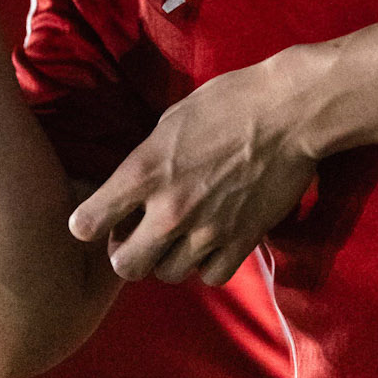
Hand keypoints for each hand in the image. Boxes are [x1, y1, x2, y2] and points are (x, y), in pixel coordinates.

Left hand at [68, 52, 320, 284]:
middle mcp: (169, 210)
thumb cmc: (229, 102)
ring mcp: (207, 231)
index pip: (87, 224)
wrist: (290, 112)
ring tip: (181, 236)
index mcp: (143, 172)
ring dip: (169, 258)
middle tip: (140, 234)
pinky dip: (208, 264)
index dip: (89, 223)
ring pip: (169, 274)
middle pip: (125, 266)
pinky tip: (212, 242)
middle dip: (127, 252)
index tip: (100, 217)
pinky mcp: (242, 242)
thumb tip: (133, 186)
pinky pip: (211, 276)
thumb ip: (147, 160)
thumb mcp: (171, 121)